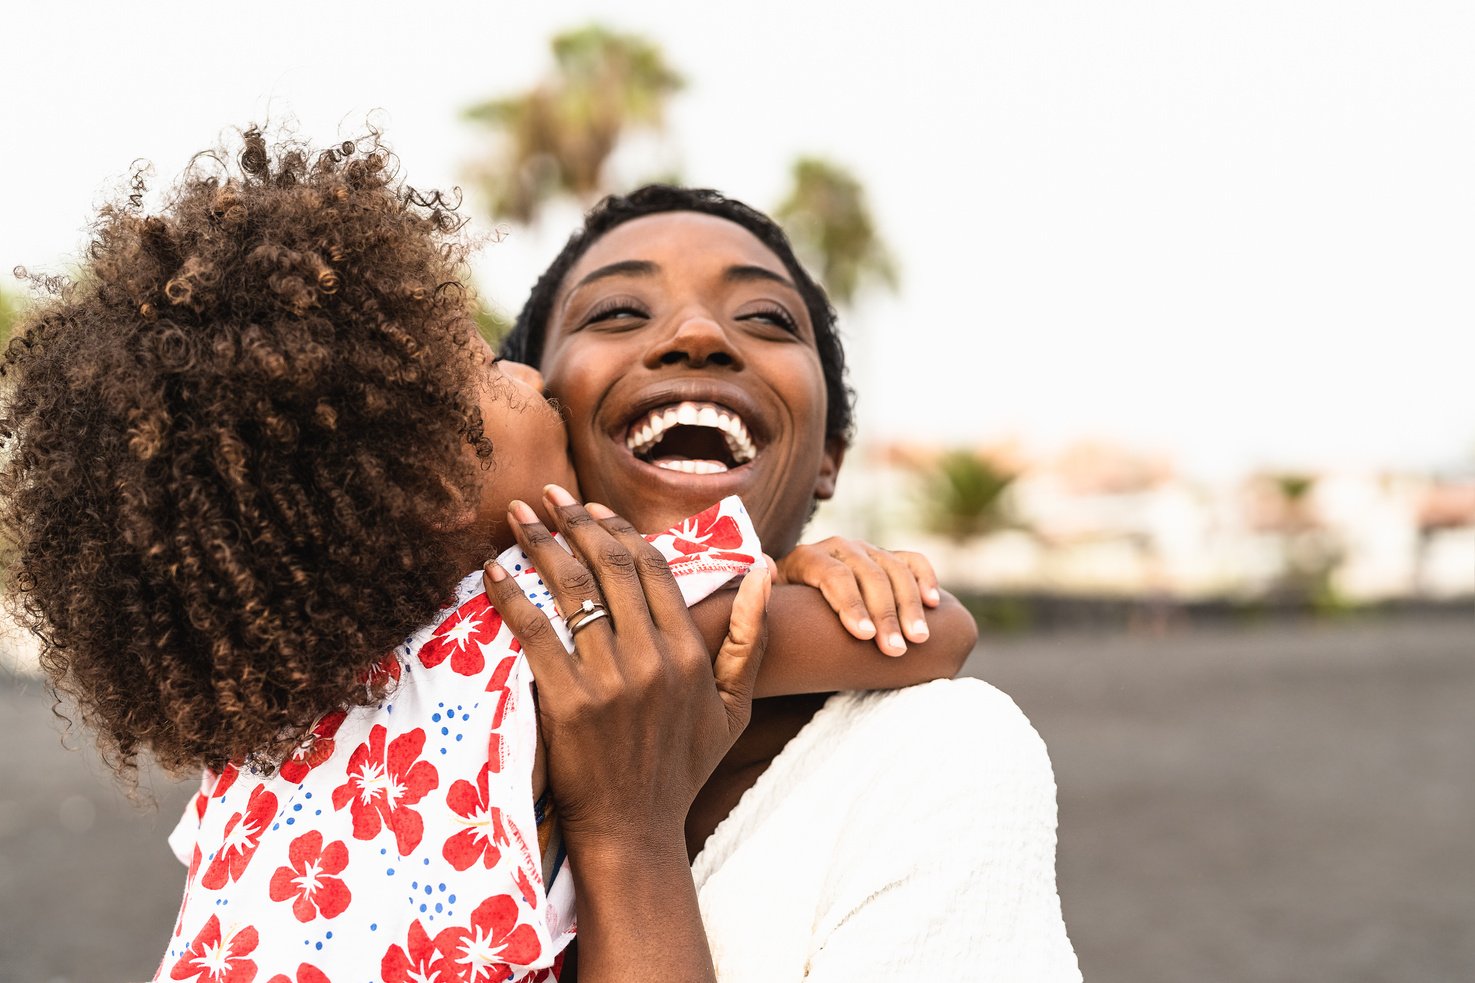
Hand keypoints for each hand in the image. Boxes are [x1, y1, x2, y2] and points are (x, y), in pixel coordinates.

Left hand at [482, 485, 769, 845]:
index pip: (652, 567)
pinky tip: (493, 572)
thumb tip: (764, 570)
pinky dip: (511, 596)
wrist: (633, 830)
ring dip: (542, 544)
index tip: (591, 508)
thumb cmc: (682, 768)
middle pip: (610, 566)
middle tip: (547, 497)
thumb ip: (751, 637)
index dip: (619, 529)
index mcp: (690, 652)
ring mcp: (609, 679)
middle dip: (575, 522)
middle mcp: (652, 658)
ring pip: (573, 590)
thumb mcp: (733, 706)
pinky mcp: (567, 702)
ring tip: (519, 516)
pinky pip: (536, 632)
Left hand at [775, 538, 939, 656]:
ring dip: (910, 605)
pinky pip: (913, 561)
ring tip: (919, 639)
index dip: (850, 605)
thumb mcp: (766, 606)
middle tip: (897, 649)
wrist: (800, 603)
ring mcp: (866, 551)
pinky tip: (934, 603)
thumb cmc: (783, 616)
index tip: (864, 636)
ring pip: (894, 570)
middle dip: (885, 614)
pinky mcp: (887, 557)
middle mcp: (838, 549)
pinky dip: (926, 578)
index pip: (833, 576)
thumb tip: (766, 570)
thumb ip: (761, 592)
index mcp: (806, 559)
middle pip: (868, 576)